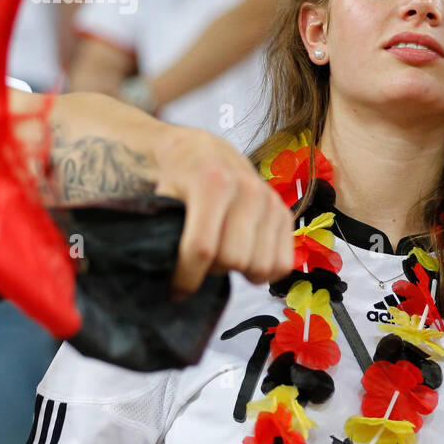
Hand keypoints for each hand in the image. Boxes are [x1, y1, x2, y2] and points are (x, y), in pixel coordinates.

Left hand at [149, 125, 293, 297]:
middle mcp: (248, 189)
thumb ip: (161, 233)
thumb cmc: (176, 180)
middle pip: (233, 260)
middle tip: (199, 265)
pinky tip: (244, 262)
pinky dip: (263, 272)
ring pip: (259, 266)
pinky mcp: (284, 214)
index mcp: (213, 183)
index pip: (202, 248)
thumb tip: (159, 276)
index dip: (187, 278)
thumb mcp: (160, 199)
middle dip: (211, 271)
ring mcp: (271, 201)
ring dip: (238, 272)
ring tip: (221, 260)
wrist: (203, 152)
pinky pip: (282, 264)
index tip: (176, 291)